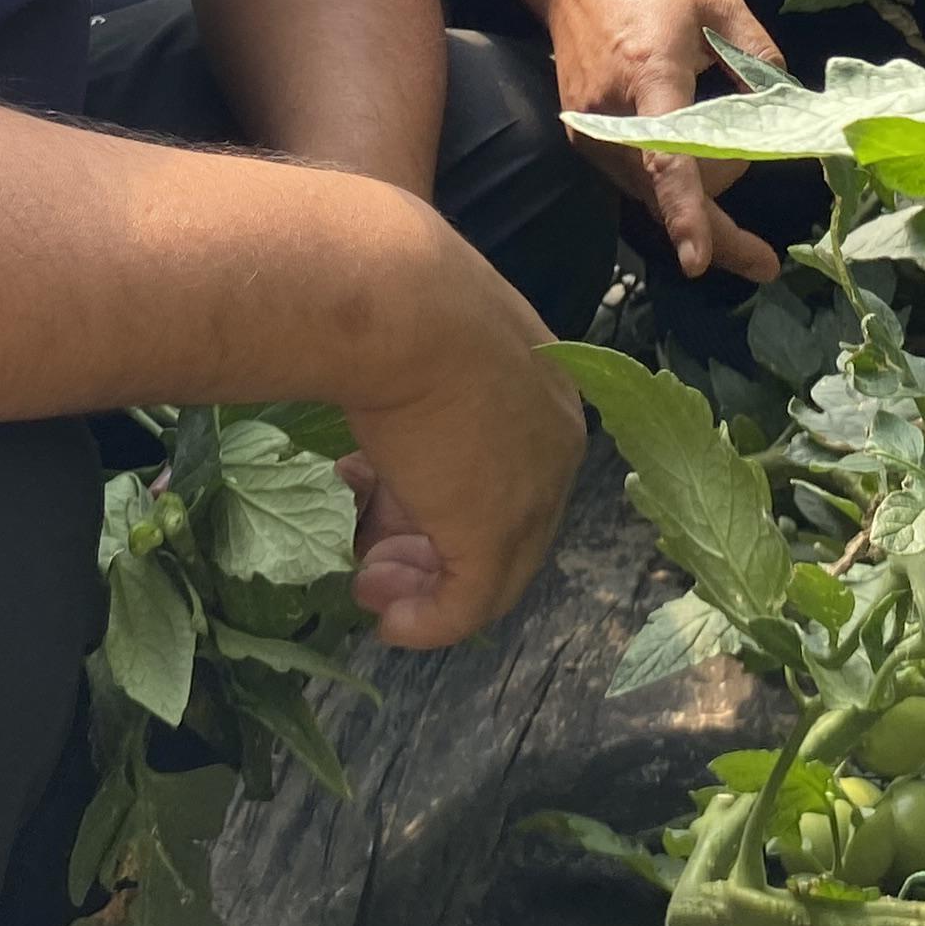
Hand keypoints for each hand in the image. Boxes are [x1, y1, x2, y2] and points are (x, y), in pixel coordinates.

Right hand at [335, 242, 587, 648]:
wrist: (400, 302)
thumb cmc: (399, 298)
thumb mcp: (422, 341)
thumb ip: (421, 388)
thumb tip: (380, 424)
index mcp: (547, 389)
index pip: (507, 464)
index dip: (441, 491)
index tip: (378, 502)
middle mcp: (555, 444)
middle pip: (500, 518)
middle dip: (429, 545)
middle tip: (371, 562)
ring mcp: (532, 492)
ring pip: (488, 566)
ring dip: (424, 585)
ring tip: (368, 588)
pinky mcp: (494, 533)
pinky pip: (468, 603)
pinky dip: (431, 624)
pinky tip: (391, 627)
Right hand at [520, 0, 787, 282]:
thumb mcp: (720, 3)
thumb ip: (758, 60)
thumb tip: (783, 117)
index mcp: (650, 74)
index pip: (668, 158)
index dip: (686, 212)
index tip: (697, 259)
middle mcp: (611, 114)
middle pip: (665, 195)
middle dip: (718, 211)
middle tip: (764, 239)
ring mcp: (590, 131)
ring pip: (650, 197)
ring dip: (696, 195)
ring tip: (730, 154)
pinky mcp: (583, 137)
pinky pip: (635, 181)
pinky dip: (670, 183)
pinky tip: (694, 149)